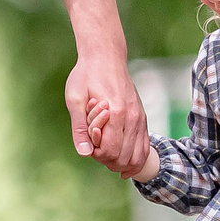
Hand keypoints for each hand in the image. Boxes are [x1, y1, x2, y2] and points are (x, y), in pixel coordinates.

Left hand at [67, 52, 148, 172]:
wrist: (105, 56)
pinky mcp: (142, 117)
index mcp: (115, 113)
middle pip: (124, 157)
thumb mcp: (75, 99)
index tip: (87, 144)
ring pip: (138, 156)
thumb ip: (79, 128)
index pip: (110, 151)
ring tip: (107, 157)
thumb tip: (84, 153)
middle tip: (95, 150)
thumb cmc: (86, 75)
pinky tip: (124, 164)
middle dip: (107, 160)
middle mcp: (132, 118)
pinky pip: (145, 146)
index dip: (96, 154)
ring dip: (122, 163)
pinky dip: (136, 159)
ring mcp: (140, 118)